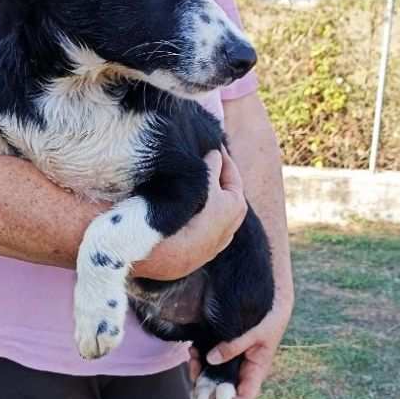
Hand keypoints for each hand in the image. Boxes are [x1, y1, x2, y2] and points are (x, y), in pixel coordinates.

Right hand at [133, 148, 246, 280]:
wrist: (163, 255)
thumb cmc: (187, 213)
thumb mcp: (201, 181)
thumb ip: (211, 166)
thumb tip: (215, 154)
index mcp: (236, 206)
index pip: (231, 173)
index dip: (221, 156)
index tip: (212, 143)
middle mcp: (230, 227)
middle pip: (224, 194)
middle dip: (215, 176)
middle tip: (201, 159)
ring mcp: (214, 243)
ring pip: (213, 212)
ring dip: (205, 197)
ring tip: (190, 181)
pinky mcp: (197, 254)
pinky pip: (200, 227)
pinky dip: (196, 214)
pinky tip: (183, 207)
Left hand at [188, 292, 293, 398]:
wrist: (273, 303)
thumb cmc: (269, 319)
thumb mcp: (255, 332)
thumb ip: (234, 345)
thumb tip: (211, 358)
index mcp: (256, 372)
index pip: (245, 398)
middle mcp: (243, 372)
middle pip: (225, 395)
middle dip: (208, 398)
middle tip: (194, 389)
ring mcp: (233, 364)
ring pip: (214, 381)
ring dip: (200, 376)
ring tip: (192, 359)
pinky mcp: (225, 353)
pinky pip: (209, 365)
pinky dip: (199, 362)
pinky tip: (193, 351)